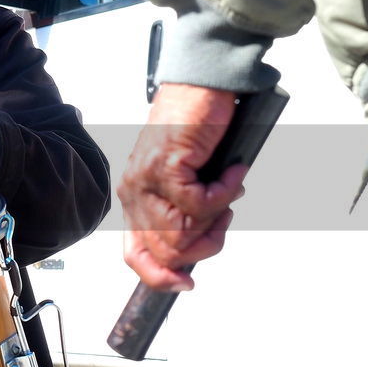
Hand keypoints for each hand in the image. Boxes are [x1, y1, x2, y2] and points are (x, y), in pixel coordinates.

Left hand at [117, 83, 245, 289]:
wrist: (201, 84)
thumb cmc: (196, 127)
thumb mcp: (188, 179)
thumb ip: (186, 211)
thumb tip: (199, 242)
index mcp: (136, 198)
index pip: (136, 254)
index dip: (160, 276)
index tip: (186, 282)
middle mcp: (134, 192)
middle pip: (166, 252)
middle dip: (205, 244)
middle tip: (224, 217)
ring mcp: (147, 180)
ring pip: (182, 234)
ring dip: (217, 218)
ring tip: (228, 191)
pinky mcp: (167, 166)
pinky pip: (200, 204)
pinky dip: (226, 193)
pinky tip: (233, 172)